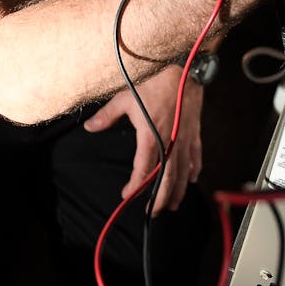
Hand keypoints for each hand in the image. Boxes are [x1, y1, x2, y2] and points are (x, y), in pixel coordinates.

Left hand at [84, 65, 202, 215]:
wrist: (184, 73)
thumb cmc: (154, 84)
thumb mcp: (125, 99)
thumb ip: (106, 116)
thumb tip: (89, 127)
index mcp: (151, 139)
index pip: (143, 171)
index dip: (135, 187)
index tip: (126, 195)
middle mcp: (170, 145)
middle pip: (166, 181)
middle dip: (160, 200)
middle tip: (153, 212)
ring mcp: (185, 142)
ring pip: (182, 175)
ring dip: (177, 192)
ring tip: (172, 205)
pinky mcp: (195, 135)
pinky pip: (196, 159)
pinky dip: (193, 172)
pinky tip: (190, 180)